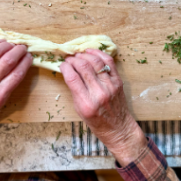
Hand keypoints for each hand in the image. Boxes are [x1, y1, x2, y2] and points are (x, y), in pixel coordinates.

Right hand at [60, 50, 146, 164]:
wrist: (118, 128)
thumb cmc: (96, 122)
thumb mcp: (79, 109)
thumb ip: (75, 90)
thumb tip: (68, 71)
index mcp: (86, 103)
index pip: (72, 78)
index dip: (65, 67)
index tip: (62, 65)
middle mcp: (99, 93)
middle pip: (83, 67)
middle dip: (73, 59)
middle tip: (69, 59)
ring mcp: (110, 85)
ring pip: (96, 61)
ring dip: (84, 55)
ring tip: (78, 55)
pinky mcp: (118, 81)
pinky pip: (109, 62)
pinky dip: (99, 53)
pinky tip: (90, 52)